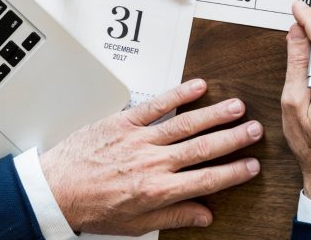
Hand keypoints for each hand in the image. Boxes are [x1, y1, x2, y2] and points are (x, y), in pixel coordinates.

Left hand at [39, 79, 262, 233]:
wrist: (54, 191)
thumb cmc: (91, 208)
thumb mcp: (135, 224)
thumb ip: (173, 217)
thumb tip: (203, 215)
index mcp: (157, 191)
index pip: (207, 180)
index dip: (234, 172)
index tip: (251, 165)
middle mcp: (152, 163)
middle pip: (203, 148)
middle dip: (234, 138)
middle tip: (255, 130)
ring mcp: (139, 140)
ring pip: (186, 124)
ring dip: (215, 114)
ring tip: (237, 107)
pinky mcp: (123, 123)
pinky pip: (156, 106)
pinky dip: (179, 95)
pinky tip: (198, 87)